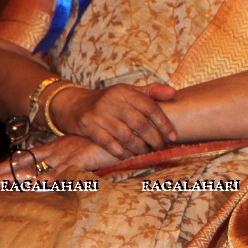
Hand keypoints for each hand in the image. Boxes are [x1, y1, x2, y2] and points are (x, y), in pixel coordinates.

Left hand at [0, 135, 120, 189]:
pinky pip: (59, 172)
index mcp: (57, 147)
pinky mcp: (78, 160)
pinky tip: (31, 186)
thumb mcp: (84, 151)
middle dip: (0, 170)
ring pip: (35, 168)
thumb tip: (58, 172)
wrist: (126, 131)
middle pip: (23, 161)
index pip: (26, 157)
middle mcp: (57, 149)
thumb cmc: (106, 143)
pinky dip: (45, 180)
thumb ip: (71, 160)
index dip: (6, 165)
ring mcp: (66, 154)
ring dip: (13, 177)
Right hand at [53, 83, 177, 157]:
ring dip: (140, 148)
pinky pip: (109, 143)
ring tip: (148, 153)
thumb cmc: (108, 99)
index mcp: (125, 91)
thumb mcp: (128, 91)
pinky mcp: (88, 126)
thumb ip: (151, 91)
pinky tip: (129, 157)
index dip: (163, 123)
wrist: (74, 104)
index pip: (150, 107)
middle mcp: (113, 101)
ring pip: (126, 135)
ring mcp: (100, 114)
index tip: (173, 136)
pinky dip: (121, 152)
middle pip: (140, 123)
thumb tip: (173, 93)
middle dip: (154, 139)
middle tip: (161, 148)